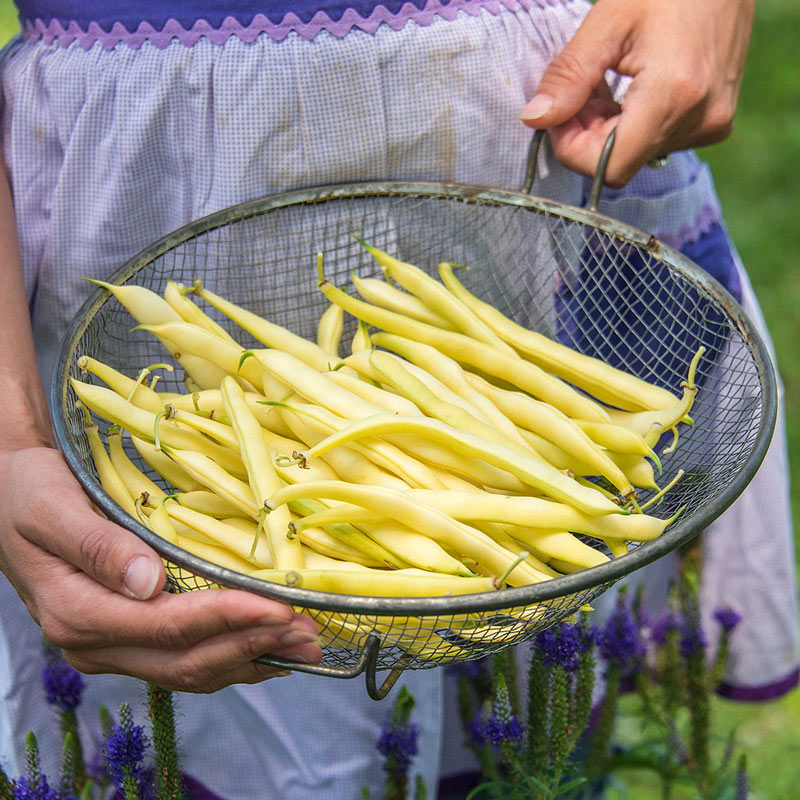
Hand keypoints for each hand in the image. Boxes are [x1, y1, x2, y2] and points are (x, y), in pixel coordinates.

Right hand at [0, 445, 320, 692]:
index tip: (280, 608)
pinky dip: (234, 654)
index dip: (228, 619)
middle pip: (186, 660)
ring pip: (193, 668)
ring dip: (253, 657)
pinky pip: (187, 657)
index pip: (167, 627)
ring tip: (306, 645)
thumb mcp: (52, 508)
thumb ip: (97, 546)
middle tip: (311, 633)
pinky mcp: (131, 636)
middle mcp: (96, 642)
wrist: (10, 495)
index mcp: (77, 613)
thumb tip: (147, 582)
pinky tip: (269, 648)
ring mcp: (115, 644)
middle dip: (254, 646)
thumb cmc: (29, 493)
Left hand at [520, 0, 754, 185]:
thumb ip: (568, 76)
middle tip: (576, 92)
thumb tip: (534, 119)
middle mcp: (699, 120)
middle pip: (620, 162)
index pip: (609, 167)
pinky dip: (631, 123)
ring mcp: (711, 125)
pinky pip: (657, 141)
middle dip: (585, 135)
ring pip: (635, 153)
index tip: (558, 116)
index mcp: (674, 96)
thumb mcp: (608, 22)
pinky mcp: (714, 122)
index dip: (573, 149)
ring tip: (605, 82)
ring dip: (607, 128)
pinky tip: (628, 88)